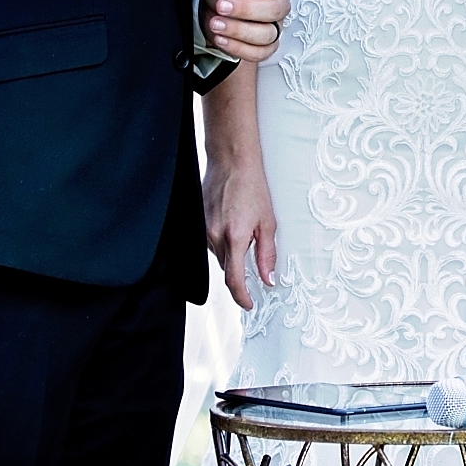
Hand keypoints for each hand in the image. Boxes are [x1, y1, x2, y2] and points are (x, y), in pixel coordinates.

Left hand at [200, 0, 289, 65]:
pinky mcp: (266, 48)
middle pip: (274, 10)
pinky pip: (258, 54)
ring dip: (239, 31)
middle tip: (221, 6)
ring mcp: (275, 29)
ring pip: (266, 34)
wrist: (217, 8)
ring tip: (215, 23)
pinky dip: (238, 48)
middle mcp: (280, 6)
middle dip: (245, 9)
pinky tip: (220, 38)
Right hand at [202, 147, 278, 310]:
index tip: (249, 304)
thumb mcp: (268, 222)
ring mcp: (202, 229)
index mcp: (234, 237)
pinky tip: (230, 222)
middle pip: (226, 267)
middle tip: (253, 254)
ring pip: (218, 255)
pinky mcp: (197, 222)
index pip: (234, 279)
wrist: (231, 162)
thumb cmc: (252, 187)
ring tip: (242, 228)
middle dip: (239, 269)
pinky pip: (210, 242)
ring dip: (231, 252)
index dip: (241, 296)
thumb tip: (268, 278)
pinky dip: (222, 240)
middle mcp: (214, 236)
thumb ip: (267, 254)